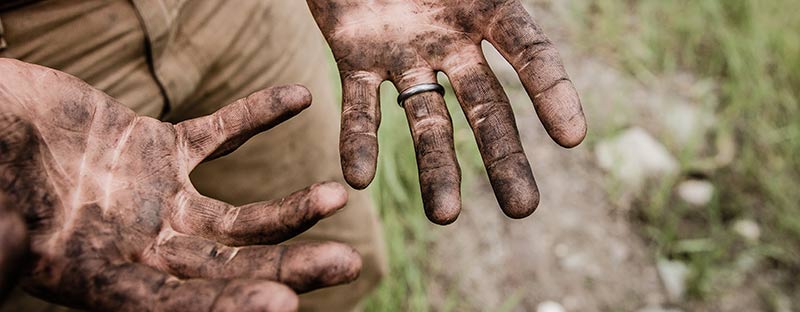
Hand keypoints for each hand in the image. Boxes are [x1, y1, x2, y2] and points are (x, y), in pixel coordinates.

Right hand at [0, 59, 360, 311]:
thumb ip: (4, 244)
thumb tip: (12, 254)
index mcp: (98, 277)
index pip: (170, 306)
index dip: (224, 309)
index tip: (280, 305)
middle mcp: (139, 247)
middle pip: (227, 269)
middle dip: (286, 268)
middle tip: (346, 265)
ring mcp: (156, 199)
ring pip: (237, 217)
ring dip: (289, 209)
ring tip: (335, 197)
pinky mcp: (160, 148)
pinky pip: (219, 133)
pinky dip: (256, 114)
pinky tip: (298, 96)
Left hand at [307, 0, 586, 223]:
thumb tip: (522, 11)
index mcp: (487, 7)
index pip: (530, 54)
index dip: (552, 92)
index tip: (572, 137)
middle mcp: (452, 41)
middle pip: (486, 107)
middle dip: (504, 158)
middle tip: (523, 209)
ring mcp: (406, 54)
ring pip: (426, 119)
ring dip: (435, 168)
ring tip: (443, 217)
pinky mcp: (356, 59)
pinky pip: (360, 105)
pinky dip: (358, 140)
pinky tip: (358, 178)